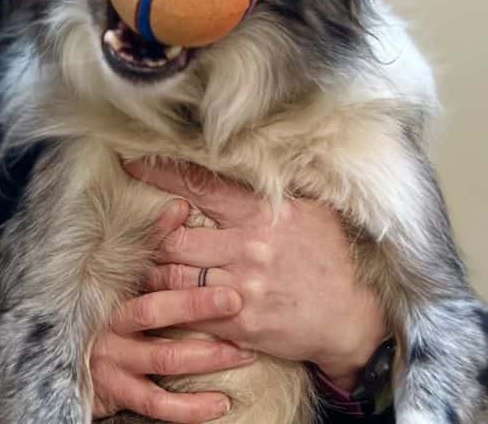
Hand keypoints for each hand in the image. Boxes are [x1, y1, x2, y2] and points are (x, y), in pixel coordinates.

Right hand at [91, 199, 257, 421]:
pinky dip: (190, 407)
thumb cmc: (105, 314)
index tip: (187, 215)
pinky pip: (157, 403)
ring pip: (164, 356)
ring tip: (244, 352)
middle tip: (235, 298)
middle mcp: (109, 322)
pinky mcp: (116, 392)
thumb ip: (148, 245)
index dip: (159, 238)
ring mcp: (112, 359)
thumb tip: (181, 203)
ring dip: (207, 355)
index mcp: (110, 289)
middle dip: (195, 304)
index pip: (137, 261)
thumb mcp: (118, 278)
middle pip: (154, 310)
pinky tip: (221, 404)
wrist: (66, 367)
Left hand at [125, 161, 388, 391]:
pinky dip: (171, 306)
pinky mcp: (239, 323)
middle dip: (150, 235)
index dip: (160, 174)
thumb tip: (244, 164)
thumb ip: (272, 193)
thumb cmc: (334, 257)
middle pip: (173, 237)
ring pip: (173, 277)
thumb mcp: (310, 211)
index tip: (132, 163)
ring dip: (151, 272)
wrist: (355, 316)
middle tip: (131, 231)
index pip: (199, 186)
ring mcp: (240, 288)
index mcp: (260, 214)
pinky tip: (158, 301)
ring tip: (138, 267)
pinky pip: (191, 312)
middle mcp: (246, 248)